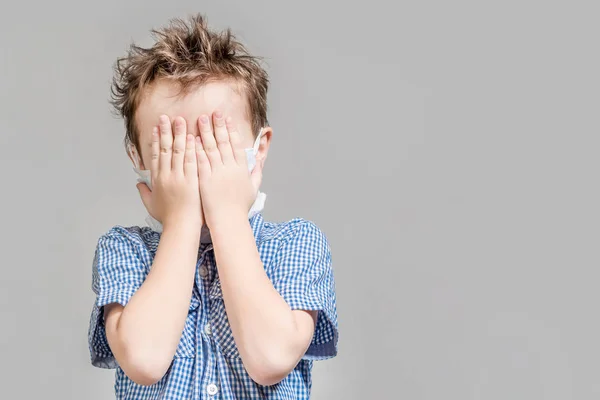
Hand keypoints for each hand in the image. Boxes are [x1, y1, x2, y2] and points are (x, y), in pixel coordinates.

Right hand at [136, 115, 202, 228]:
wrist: (181, 227)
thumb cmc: (169, 219)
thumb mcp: (151, 205)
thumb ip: (144, 193)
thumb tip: (138, 184)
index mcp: (157, 180)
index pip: (155, 155)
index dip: (155, 140)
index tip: (156, 127)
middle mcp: (166, 176)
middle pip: (165, 149)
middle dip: (166, 131)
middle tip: (167, 117)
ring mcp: (179, 177)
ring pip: (178, 152)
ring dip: (179, 134)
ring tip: (181, 120)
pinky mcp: (192, 180)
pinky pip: (192, 161)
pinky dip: (192, 148)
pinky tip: (193, 137)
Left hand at [195, 110, 263, 228]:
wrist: (229, 221)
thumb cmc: (240, 208)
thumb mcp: (253, 188)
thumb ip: (256, 173)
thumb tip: (260, 161)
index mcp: (242, 169)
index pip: (236, 144)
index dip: (231, 130)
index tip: (226, 119)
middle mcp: (230, 168)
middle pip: (223, 141)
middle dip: (218, 125)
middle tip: (213, 112)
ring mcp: (217, 173)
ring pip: (210, 147)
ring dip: (205, 131)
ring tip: (200, 119)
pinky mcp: (205, 179)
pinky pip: (200, 160)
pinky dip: (196, 148)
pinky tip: (192, 138)